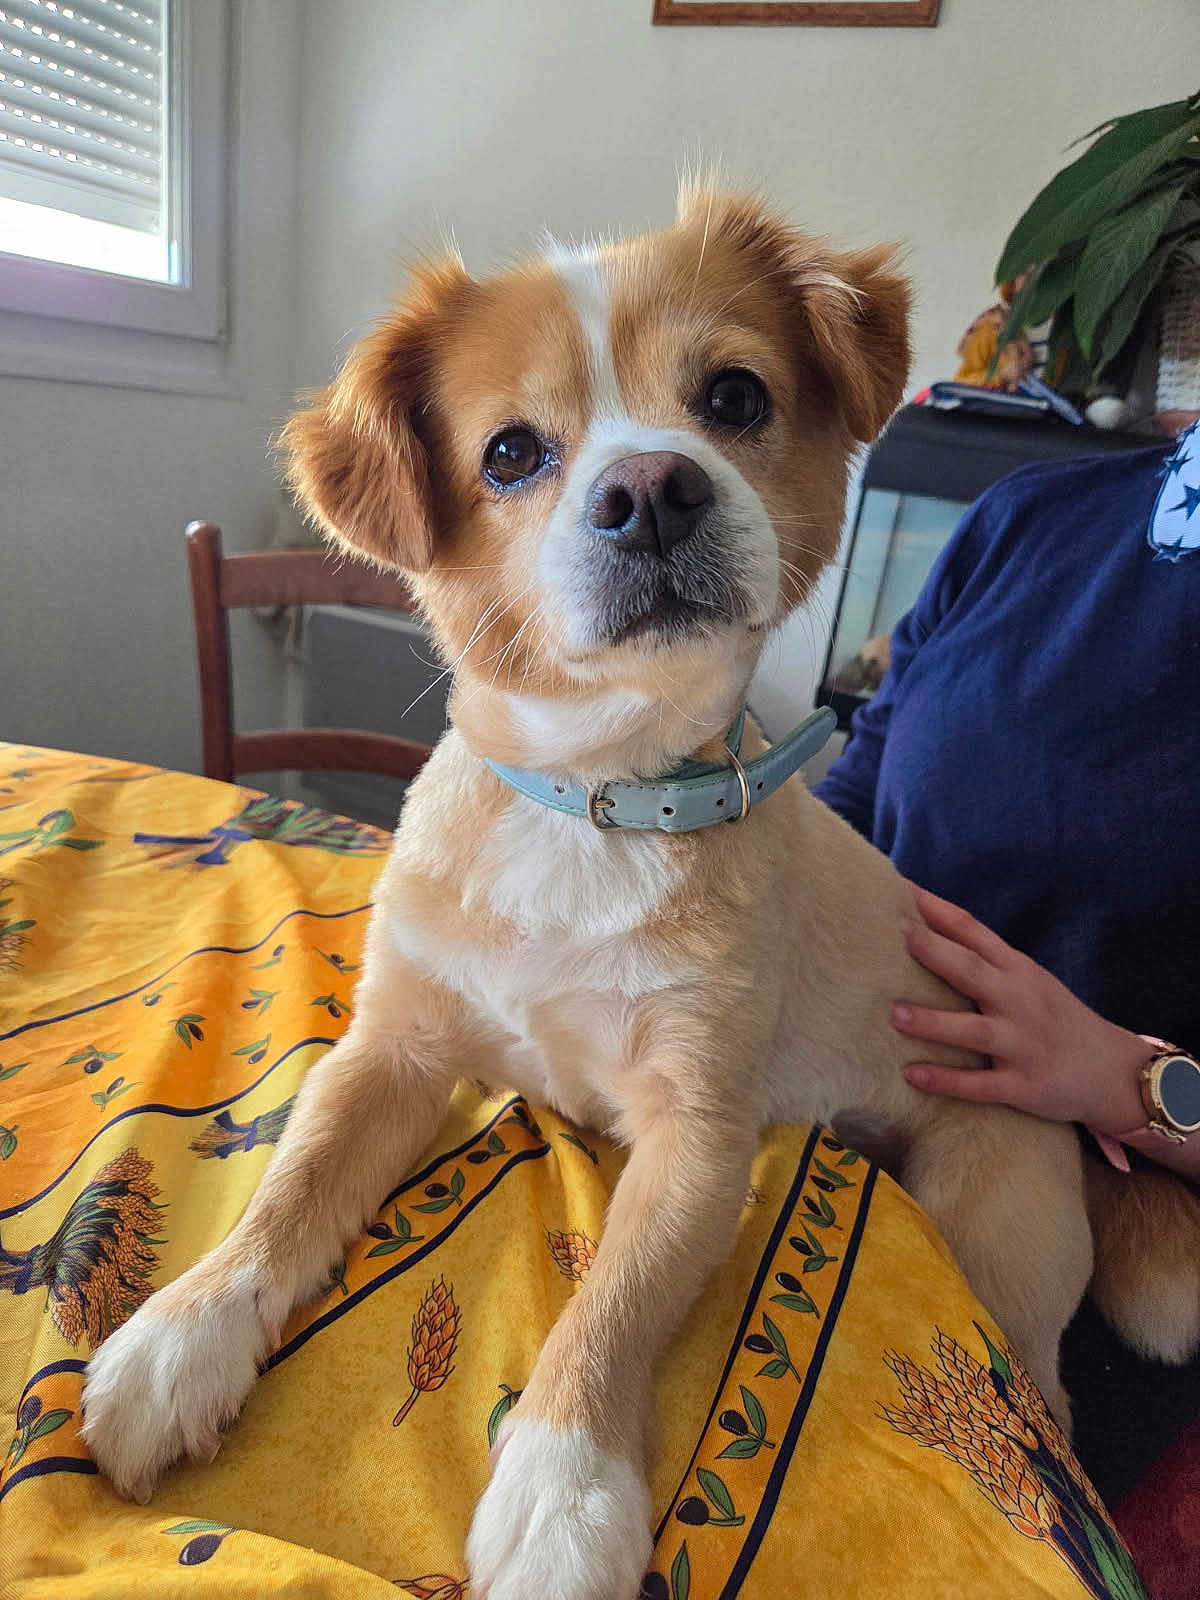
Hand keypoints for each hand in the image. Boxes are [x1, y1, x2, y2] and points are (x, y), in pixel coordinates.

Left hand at [893, 885, 1148, 1135]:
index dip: (933, 908)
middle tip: (896, 932)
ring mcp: (1022, 1044)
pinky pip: (981, 1084)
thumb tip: (922, 932)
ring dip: (934, 1022)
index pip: (971, 930)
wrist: (1115, 1072)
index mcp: (1016, 969)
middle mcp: (1019, 1001)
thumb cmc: (1055, 1019)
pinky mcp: (1024, 1086)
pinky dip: (948, 1081)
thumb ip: (983, 959)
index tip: (895, 886)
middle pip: (972, 971)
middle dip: (935, 950)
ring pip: (973, 1030)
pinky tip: (913, 1076)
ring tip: (894, 1014)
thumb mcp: (1027, 979)